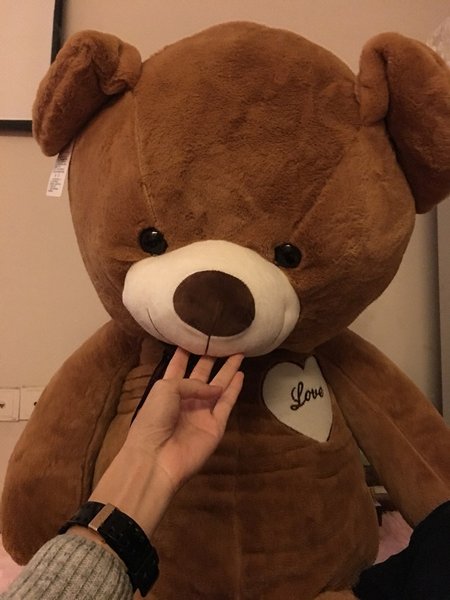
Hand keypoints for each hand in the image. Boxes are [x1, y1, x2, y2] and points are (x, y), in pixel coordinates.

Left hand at [123, 348, 243, 489]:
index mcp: (167, 389)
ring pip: (218, 386)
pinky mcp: (215, 426)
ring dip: (228, 370)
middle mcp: (185, 399)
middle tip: (223, 340)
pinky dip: (234, 389)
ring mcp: (201, 413)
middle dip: (211, 357)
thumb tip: (214, 388)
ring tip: (239, 351)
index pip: (178, 366)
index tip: (195, 335)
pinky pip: (226, 404)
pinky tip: (241, 374)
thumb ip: (192, 382)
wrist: (156, 458)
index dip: (185, 352)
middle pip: (201, 374)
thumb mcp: (166, 389)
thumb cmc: (153, 419)